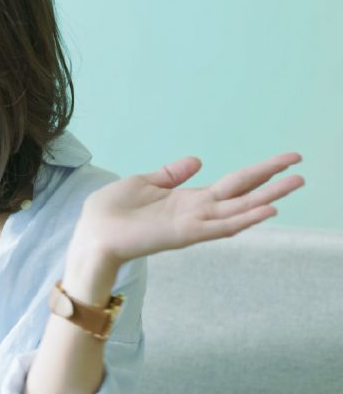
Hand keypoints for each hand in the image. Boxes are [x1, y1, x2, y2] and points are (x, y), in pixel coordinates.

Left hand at [74, 152, 305, 264]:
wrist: (91, 233)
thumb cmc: (111, 211)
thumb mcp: (144, 182)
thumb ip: (172, 174)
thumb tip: (198, 160)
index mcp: (188, 199)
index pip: (233, 183)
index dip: (259, 171)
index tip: (286, 159)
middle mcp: (196, 212)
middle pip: (243, 194)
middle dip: (272, 182)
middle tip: (302, 169)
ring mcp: (193, 224)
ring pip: (239, 210)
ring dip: (267, 199)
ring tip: (294, 185)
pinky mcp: (184, 234)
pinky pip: (220, 227)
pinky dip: (243, 219)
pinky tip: (265, 210)